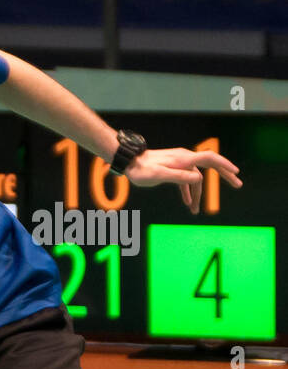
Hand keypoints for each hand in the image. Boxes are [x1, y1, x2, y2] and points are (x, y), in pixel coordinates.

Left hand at [125, 147, 241, 213]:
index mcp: (184, 159)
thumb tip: (198, 178)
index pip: (210, 159)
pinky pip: (185, 180)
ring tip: (195, 210)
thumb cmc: (142, 170)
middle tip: (238, 184)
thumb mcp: (159, 175)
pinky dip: (187, 190)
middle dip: (224, 176)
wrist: (129, 162)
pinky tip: (187, 202)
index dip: (224, 165)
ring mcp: (179, 163)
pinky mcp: (173, 168)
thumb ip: (179, 176)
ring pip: (195, 178)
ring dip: (197, 194)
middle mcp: (185, 159)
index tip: (235, 172)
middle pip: (210, 166)